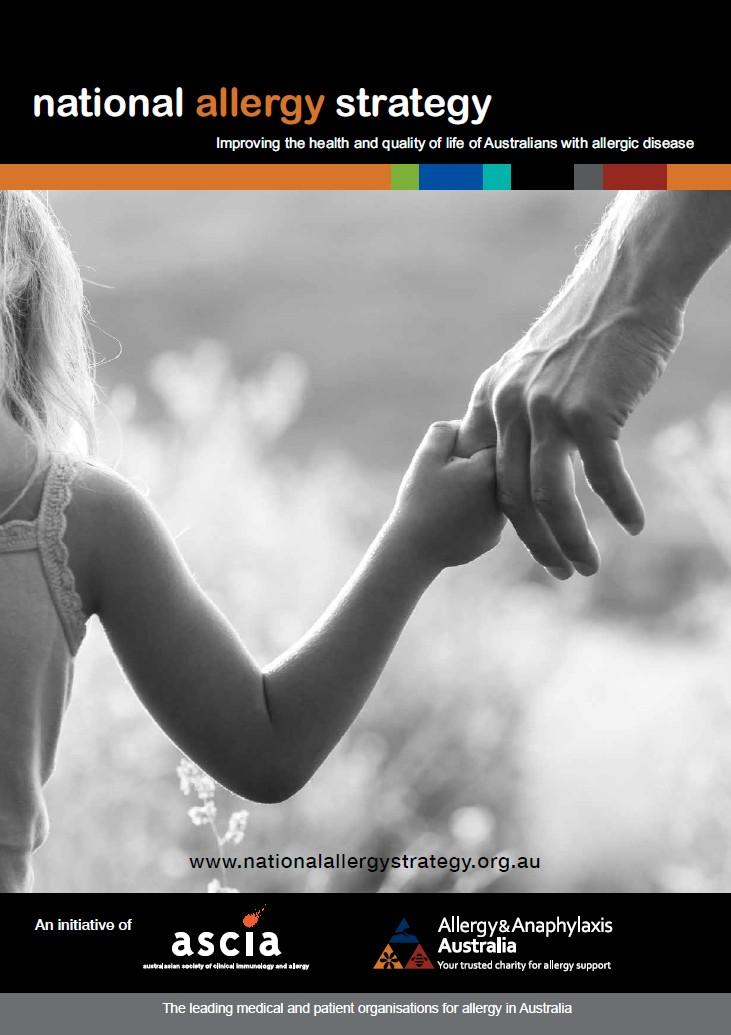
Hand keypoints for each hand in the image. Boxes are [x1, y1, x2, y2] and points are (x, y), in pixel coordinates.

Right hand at [390, 420, 504, 569]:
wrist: (412, 548)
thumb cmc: (418, 499)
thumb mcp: (425, 458)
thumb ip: (445, 431)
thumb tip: (463, 423)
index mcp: (488, 471)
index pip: (498, 443)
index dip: (478, 444)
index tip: (460, 452)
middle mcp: (503, 496)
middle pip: (501, 470)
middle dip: (481, 467)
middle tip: (452, 475)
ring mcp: (499, 521)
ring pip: (496, 494)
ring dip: (480, 491)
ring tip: (451, 497)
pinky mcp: (491, 539)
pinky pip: (489, 517)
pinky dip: (475, 514)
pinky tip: (453, 517)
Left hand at [456, 299, 682, 578]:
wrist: (626, 287)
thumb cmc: (588, 331)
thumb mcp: (534, 368)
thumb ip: (520, 409)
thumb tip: (523, 454)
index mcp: (491, 398)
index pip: (488, 474)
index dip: (506, 516)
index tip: (529, 540)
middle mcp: (508, 407)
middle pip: (511, 498)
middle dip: (535, 543)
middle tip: (559, 571)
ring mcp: (545, 410)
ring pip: (548, 499)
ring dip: (569, 541)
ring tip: (587, 566)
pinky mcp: (587, 413)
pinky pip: (601, 477)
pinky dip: (619, 505)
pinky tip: (633, 524)